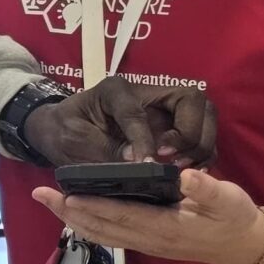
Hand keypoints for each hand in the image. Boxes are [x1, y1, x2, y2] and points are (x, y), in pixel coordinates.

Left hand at [22, 78, 216, 167]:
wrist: (60, 133)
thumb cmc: (64, 132)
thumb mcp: (74, 141)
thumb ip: (104, 151)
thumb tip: (140, 164)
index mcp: (115, 91)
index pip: (138, 112)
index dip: (144, 140)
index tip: (147, 165)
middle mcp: (146, 93)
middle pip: (190, 99)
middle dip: (188, 133)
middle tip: (173, 162)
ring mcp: (163, 109)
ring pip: (204, 114)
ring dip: (200, 143)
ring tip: (182, 169)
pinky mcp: (172, 126)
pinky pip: (202, 134)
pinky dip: (202, 152)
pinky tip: (189, 173)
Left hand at [33, 168, 263, 263]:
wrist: (244, 245)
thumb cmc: (234, 217)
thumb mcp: (228, 199)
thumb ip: (207, 188)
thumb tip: (185, 175)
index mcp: (165, 227)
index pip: (121, 215)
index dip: (93, 205)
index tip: (67, 195)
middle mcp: (149, 239)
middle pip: (101, 227)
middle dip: (69, 212)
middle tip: (40, 194)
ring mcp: (146, 244)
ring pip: (102, 234)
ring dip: (73, 219)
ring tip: (49, 202)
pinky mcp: (146, 243)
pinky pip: (110, 236)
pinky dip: (88, 225)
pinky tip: (75, 215)